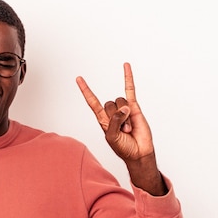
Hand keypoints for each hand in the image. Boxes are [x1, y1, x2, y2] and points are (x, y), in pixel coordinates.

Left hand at [76, 63, 166, 194]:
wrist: (139, 152)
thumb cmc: (124, 148)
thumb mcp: (112, 138)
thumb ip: (114, 122)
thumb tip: (124, 108)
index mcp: (103, 119)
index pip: (92, 102)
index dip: (86, 90)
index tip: (79, 79)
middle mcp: (112, 112)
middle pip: (109, 104)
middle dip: (117, 118)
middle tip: (123, 131)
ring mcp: (123, 109)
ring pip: (121, 102)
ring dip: (126, 117)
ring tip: (129, 129)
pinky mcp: (135, 107)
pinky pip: (130, 89)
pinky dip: (128, 77)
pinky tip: (126, 66)